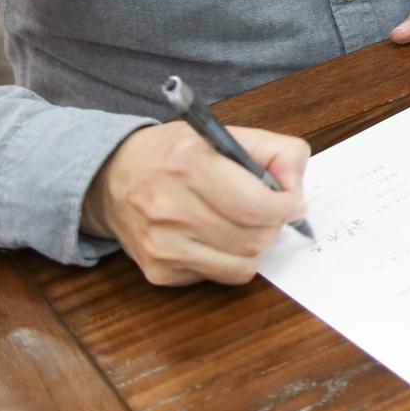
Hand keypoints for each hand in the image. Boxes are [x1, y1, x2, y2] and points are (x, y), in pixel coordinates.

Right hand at [82, 120, 308, 286]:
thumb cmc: (174, 154)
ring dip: (254, 245)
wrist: (112, 178)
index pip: (256, 205)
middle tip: (268, 210)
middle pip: (253, 238)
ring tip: (242, 222)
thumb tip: (297, 187)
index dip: (287, 206)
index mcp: (190, 165)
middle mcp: (170, 209)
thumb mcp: (225, 134)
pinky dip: (229, 259)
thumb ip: (274, 151)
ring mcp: (162, 246)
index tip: (292, 201)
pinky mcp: (159, 272)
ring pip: (242, 265)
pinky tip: (214, 235)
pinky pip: (219, 276)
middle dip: (273, 225)